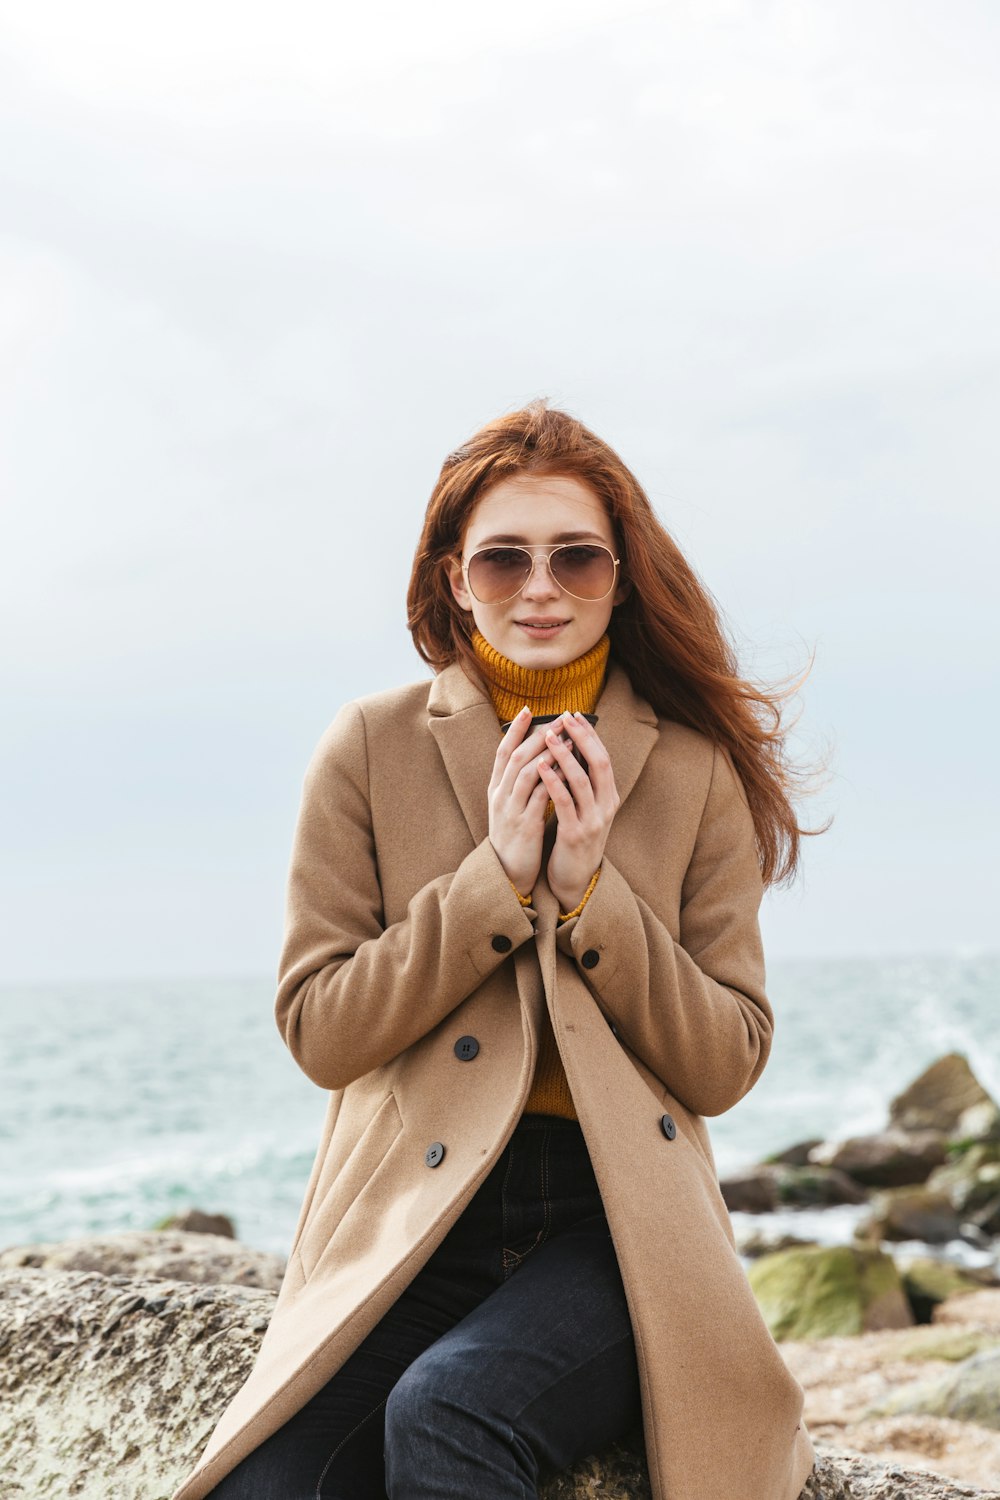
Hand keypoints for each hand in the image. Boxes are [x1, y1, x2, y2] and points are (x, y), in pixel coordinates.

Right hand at [487, 707, 557, 895]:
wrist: (508, 872)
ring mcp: (511, 810)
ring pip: (527, 772)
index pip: (502, 752)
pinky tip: (567, 769)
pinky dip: (553, 779)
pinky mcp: (525, 825)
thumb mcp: (511, 806)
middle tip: (559, 718)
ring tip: (567, 738)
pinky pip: (540, 796)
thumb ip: (519, 783)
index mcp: (495, 789)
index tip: (527, 709)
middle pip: (516, 757)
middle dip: (538, 735)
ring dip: (548, 753)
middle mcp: (500, 796)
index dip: (514, 730)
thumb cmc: (514, 836)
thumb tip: (539, 755)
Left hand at [539, 713, 619, 911]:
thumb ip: (584, 782)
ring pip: (581, 780)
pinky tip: (540, 767)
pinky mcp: (575, 834)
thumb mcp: (587, 808)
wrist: (575, 878)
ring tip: (547, 737)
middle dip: (581, 738)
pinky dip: (553, 782)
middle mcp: (606, 806)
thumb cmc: (575, 836)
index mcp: (609, 797)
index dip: (590, 735)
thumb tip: (572, 747)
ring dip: (563, 756)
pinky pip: (564, 803)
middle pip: (599, 763)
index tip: (574, 714)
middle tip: (565, 717)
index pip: (603, 757)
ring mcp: (592, 821)